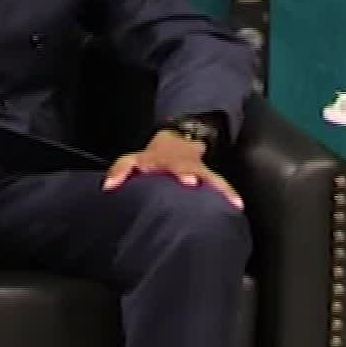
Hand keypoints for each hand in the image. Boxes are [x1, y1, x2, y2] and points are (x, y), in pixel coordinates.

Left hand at [103, 131, 242, 209]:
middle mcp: (181, 165)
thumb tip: (108, 187)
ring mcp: (197, 170)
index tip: (180, 179)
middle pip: (187, 168)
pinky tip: (237, 206)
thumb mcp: (131, 159)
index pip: (161, 164)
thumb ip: (119, 172)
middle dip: (191, 175)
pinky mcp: (209, 176)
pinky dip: (229, 194)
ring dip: (219, 188)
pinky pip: (220, 184)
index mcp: (160, 161)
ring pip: (210, 176)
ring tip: (231, 202)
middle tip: (193, 183)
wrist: (178, 140)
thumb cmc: (151, 159)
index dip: (166, 170)